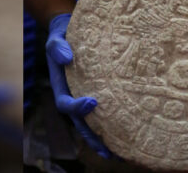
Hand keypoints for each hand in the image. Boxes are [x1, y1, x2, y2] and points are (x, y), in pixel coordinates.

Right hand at [46, 13, 113, 158]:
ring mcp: (85, 97)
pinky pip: (106, 113)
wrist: (72, 31)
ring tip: (122, 154)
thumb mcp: (56, 37)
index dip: (77, 107)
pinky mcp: (100, 94)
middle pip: (81, 123)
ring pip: (94, 124)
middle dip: (94, 137)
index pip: (65, 103)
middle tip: (109, 150)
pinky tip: (131, 135)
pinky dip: (115, 125)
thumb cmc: (64, 35)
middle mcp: (73, 96)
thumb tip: (67, 58)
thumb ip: (57, 47)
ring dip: (106, 139)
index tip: (93, 103)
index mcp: (61, 86)